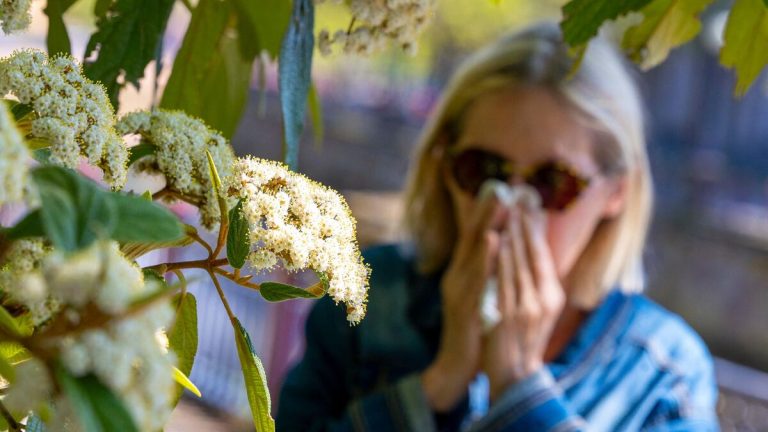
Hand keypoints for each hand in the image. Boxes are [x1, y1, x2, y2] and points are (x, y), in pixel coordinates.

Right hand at [421, 194, 506, 411]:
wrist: (456, 366)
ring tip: (500, 203)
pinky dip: (484, 256)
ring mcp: (458, 291)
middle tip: (501, 184)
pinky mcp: (465, 306)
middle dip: (486, 209)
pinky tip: (493, 240)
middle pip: (470, 237)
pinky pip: (476, 276)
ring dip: (487, 225)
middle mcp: (456, 276)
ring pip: (473, 252)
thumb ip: (485, 271)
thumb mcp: (479, 295)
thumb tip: (499, 245)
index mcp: (461, 273)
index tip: (501, 185)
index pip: (474, 236)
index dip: (486, 210)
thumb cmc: (473, 329)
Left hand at [481, 206, 564, 401]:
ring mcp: (528, 306)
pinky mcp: (511, 314)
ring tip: (507, 208)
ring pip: (519, 262)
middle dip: (525, 222)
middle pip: (534, 253)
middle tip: (519, 193)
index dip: (536, 227)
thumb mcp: (534, 308)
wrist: (513, 376)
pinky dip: (500, 257)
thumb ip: (534, 282)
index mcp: (551, 295)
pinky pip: (504, 279)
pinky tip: (496, 238)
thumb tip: (530, 252)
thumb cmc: (521, 339)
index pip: (543, 254)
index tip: (529, 202)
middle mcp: (544, 298)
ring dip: (513, 233)